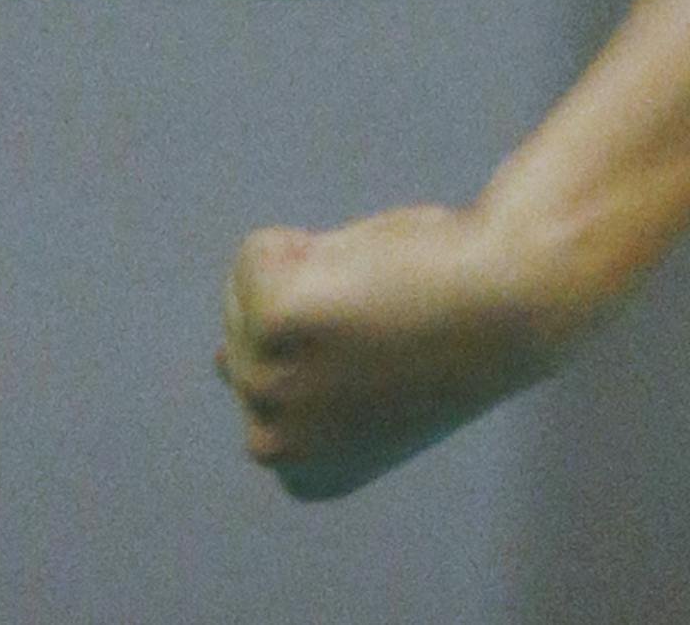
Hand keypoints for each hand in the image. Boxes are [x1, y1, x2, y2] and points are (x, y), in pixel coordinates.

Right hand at [214, 201, 581, 500]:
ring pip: (245, 293)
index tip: (377, 365)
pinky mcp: (275, 320)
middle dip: (302, 312)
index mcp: (303, 474)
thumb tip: (214, 363)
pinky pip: (254, 254)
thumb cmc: (444, 334)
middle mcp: (278, 447)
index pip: (256, 381)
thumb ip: (291, 386)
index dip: (316, 352)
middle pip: (241, 336)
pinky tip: (360, 272)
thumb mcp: (360, 381)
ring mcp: (271, 386)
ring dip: (302, 277)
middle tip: (377, 325)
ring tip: (370, 299)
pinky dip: (302, 244)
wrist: (505, 300)